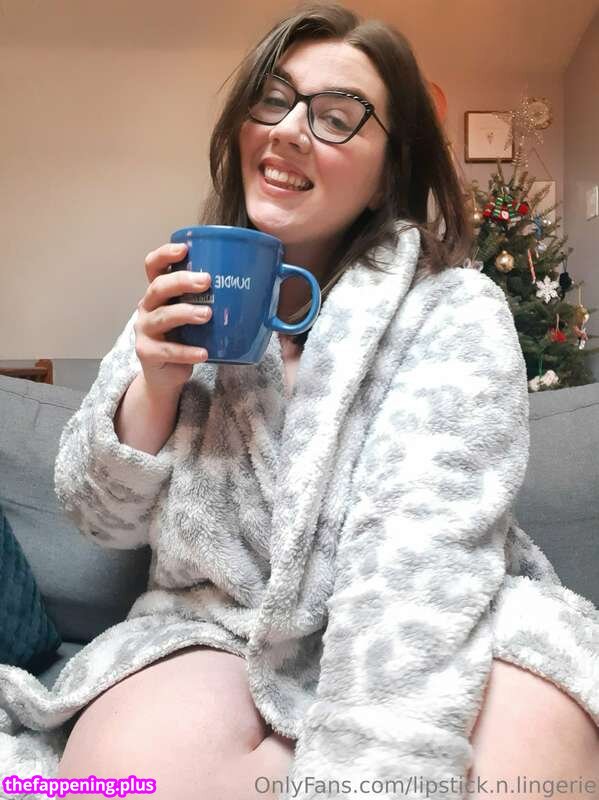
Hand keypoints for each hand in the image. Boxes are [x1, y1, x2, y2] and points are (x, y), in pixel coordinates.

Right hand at [135, 243, 211, 393]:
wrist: (168, 374)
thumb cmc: (188, 337)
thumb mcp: (198, 314)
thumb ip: (217, 298)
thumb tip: (268, 280)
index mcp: (160, 292)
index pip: (154, 266)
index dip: (165, 254)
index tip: (184, 249)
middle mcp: (148, 307)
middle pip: (158, 287)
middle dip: (182, 281)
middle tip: (206, 281)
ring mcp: (145, 330)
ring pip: (162, 317)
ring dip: (185, 313)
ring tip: (207, 314)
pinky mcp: (148, 353)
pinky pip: (167, 351)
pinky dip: (187, 352)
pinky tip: (204, 353)